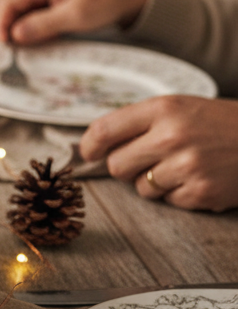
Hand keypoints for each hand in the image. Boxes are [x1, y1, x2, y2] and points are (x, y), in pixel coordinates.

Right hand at [0, 0, 147, 43]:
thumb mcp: (76, 16)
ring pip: (12, 10)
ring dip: (15, 29)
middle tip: (16, 49)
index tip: (3, 47)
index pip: (6, 2)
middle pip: (4, 5)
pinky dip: (26, 27)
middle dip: (4, 28)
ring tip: (32, 43)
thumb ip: (43, 25)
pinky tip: (41, 36)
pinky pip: (24, 13)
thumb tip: (14, 36)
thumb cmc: (105, 1)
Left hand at [80, 96, 237, 211]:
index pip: (104, 130)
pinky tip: (200, 177)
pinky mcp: (202, 191)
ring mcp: (188, 165)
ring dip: (155, 182)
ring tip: (184, 165)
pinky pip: (169, 201)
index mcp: (163, 108)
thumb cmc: (219, 123)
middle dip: (127, 167)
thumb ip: (139, 123)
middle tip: (151, 159)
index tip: (89, 153)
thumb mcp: (180, 108)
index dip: (90, 146)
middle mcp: (172, 136)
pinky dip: (180, 194)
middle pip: (116, 165)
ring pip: (140, 188)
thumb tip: (95, 146)